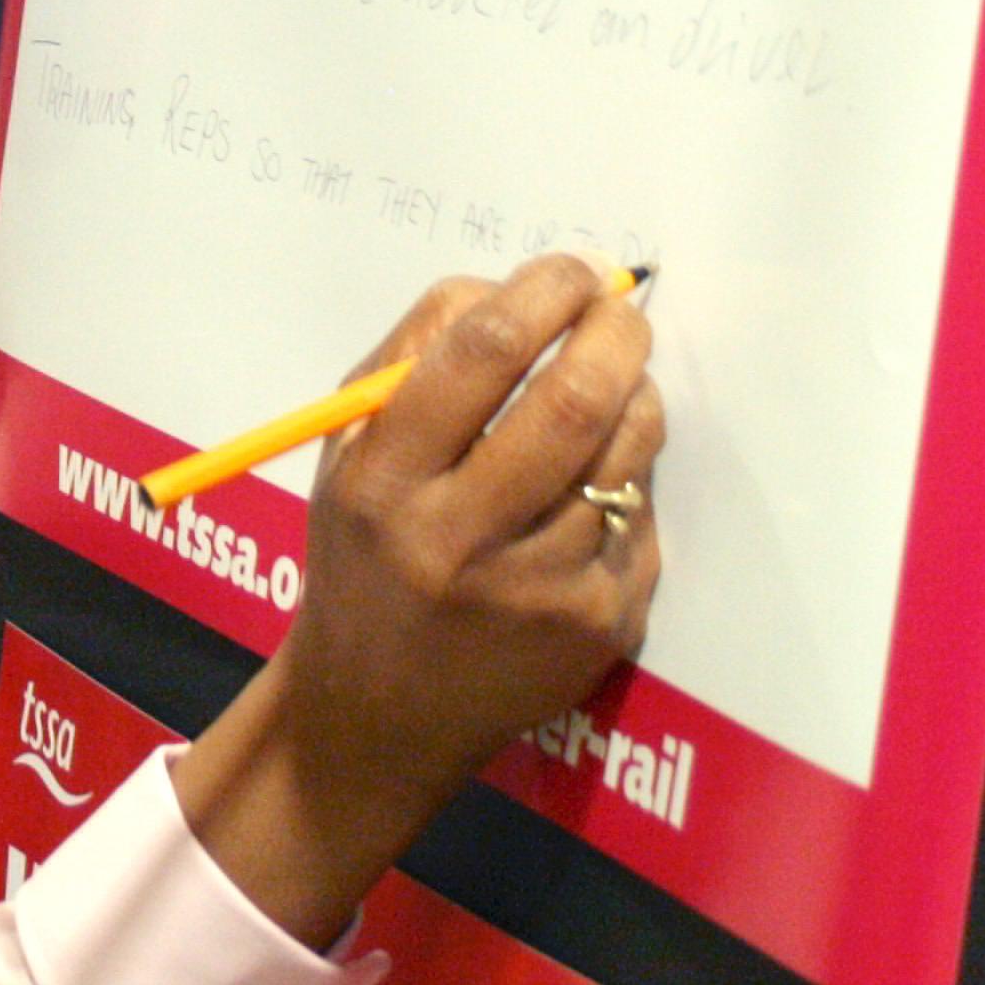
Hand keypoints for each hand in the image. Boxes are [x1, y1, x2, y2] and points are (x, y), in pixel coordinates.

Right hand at [176, 258, 660, 944]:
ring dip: (635, 394)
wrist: (379, 714)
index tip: (567, 271)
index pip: (481, 352)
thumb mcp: (346, 453)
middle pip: (574, 399)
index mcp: (383, 481)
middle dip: (613, 331)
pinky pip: (638, 513)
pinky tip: (588, 490)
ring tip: (613, 386)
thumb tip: (510, 285)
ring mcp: (539, 591)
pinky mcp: (598, 626)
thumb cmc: (364, 556)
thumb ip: (410, 357)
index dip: (542, 289)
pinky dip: (626, 478)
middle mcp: (458, 540)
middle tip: (616, 310)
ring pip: (627, 450)